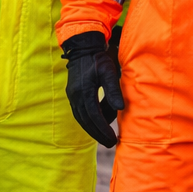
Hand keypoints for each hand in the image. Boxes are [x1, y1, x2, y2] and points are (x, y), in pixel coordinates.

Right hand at [62, 31, 123, 147]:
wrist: (82, 47)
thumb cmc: (98, 58)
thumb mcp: (108, 71)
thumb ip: (113, 90)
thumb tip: (120, 108)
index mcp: (84, 92)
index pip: (94, 116)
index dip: (103, 130)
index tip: (112, 139)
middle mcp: (75, 96)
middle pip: (86, 121)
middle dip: (98, 134)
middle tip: (110, 144)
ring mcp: (72, 96)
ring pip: (82, 118)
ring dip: (93, 129)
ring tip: (106, 136)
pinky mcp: (73, 94)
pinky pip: (80, 112)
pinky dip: (89, 120)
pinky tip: (100, 121)